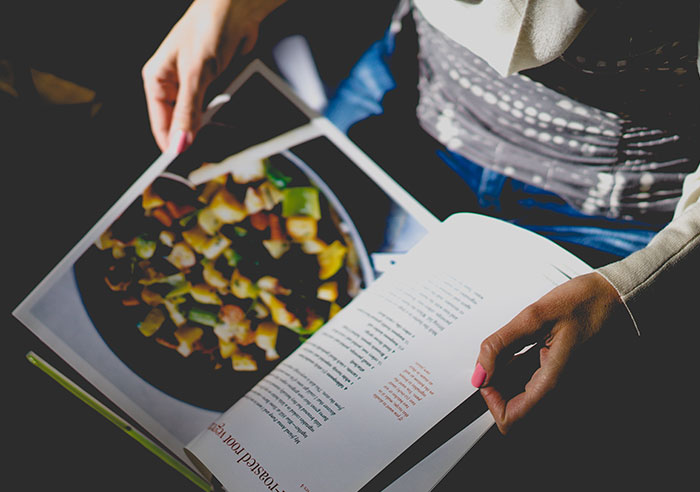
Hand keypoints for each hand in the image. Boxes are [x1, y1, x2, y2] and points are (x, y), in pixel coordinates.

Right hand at [142, 0, 285, 151]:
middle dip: (194, 138)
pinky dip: (222, 117)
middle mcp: (173, 84)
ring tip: (220, 136)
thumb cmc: (209, 29)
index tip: (183, 165)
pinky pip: (215, 110)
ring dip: (210, 128)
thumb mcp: (196, 75)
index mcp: (157, 80)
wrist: (237, 11)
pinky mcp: (213, 85)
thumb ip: (188, 112)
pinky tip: (229, 122)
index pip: (159, 124)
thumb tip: (180, 144)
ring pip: (199, 119)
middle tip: (208, 153)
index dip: (171, 145)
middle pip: (180, 124)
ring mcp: (194, 86)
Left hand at [471, 272, 628, 433]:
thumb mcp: (535, 315)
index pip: (512, 420)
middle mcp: (569, 396)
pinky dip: (533, 375)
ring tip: (524, 347)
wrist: (626, 298)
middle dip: (504, 386)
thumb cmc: (589, 302)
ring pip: (534, 402)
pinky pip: (548, 392)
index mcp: (557, 382)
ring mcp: (576, 393)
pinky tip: (536, 349)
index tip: (488, 373)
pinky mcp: (579, 385)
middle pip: (522, 413)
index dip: (491, 399)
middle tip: (505, 355)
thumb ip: (501, 345)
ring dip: (518, 380)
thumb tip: (480, 372)